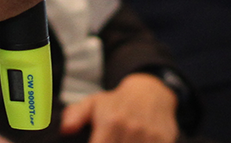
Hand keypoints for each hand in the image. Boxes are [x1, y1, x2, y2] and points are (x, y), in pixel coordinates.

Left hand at [60, 73, 179, 142]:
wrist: (152, 93)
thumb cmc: (117, 103)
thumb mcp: (93, 104)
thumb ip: (75, 115)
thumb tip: (65, 129)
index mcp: (111, 122)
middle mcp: (131, 130)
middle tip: (109, 140)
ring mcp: (150, 136)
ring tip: (120, 141)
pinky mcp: (165, 140)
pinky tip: (133, 142)